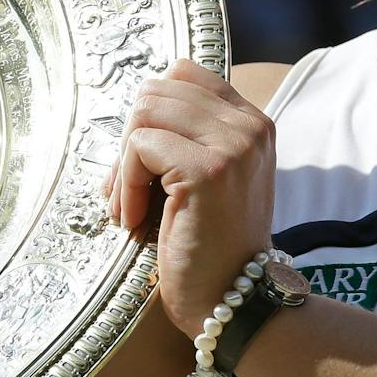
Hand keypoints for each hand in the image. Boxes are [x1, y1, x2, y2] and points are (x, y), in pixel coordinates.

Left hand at [101, 58, 274, 337]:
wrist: (235, 303)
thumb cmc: (211, 246)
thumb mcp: (211, 178)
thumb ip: (190, 137)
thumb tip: (137, 108)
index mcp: (252, 122)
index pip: (183, 74)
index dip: (149, 114)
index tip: (144, 163)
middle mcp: (250, 126)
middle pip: (156, 90)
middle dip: (129, 139)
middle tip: (127, 191)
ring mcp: (234, 146)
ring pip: (144, 112)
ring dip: (123, 162)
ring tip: (128, 206)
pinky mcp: (209, 170)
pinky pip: (139, 145)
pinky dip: (124, 184)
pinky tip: (133, 219)